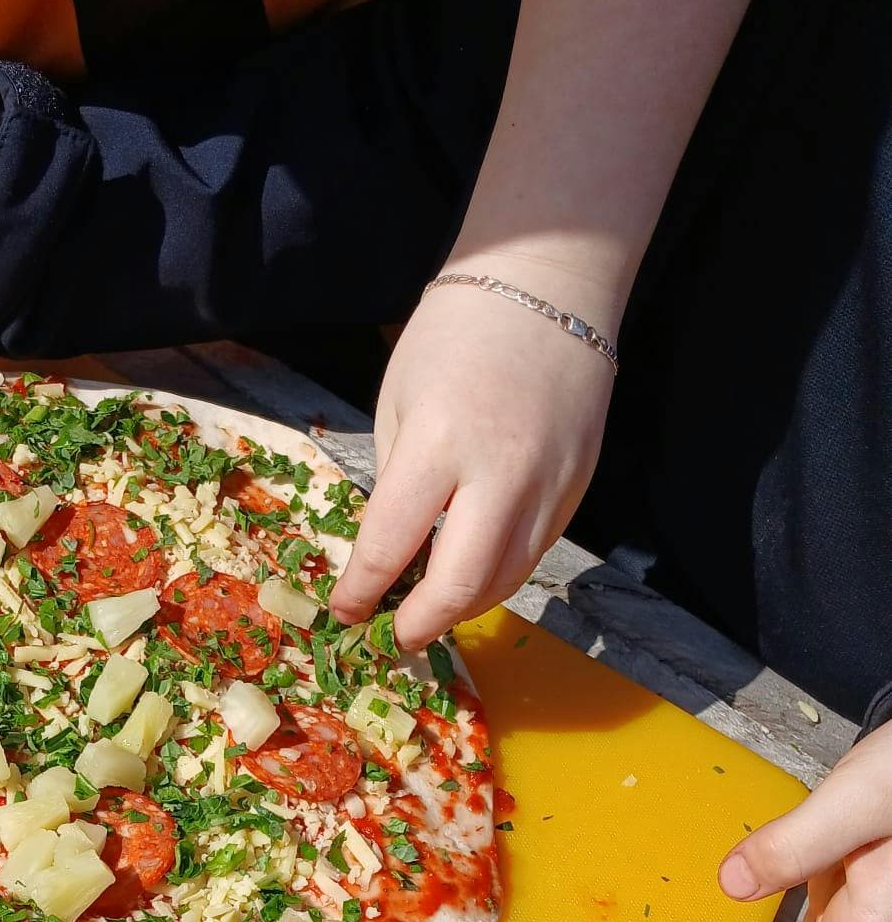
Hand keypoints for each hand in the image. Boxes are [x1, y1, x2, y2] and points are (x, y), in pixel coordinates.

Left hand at [329, 273, 615, 645]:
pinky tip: (468, 573)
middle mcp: (501, 472)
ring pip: (505, 582)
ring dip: (460, 608)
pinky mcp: (578, 489)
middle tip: (392, 635)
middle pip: (461, 585)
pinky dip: (496, 576)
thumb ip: (396, 484)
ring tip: (427, 610)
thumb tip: (389, 556)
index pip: (393, 545)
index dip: (362, 591)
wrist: (547, 286)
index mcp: (438, 443)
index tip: (344, 611)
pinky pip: (532, 555)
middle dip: (419, 624)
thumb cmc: (455, 336)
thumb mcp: (398, 403)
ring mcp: (549, 485)